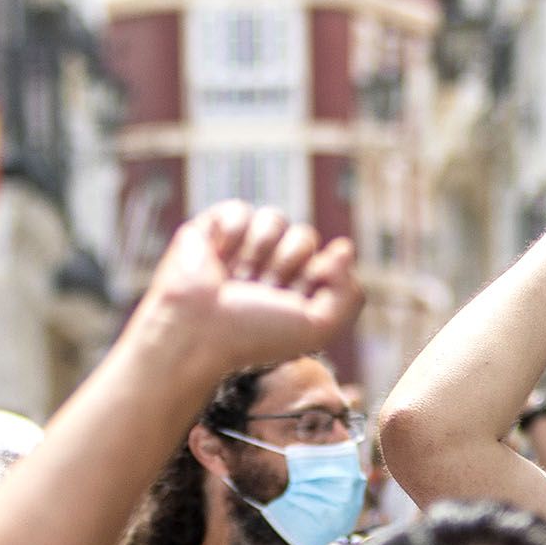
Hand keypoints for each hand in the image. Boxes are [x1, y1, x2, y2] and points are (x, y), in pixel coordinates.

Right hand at [134, 201, 360, 382]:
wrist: (196, 329)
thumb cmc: (253, 335)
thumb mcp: (318, 328)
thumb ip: (349, 296)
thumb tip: (345, 247)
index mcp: (297, 290)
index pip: (328, 259)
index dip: (315, 277)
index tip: (291, 301)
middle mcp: (271, 267)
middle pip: (304, 235)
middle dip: (286, 264)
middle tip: (262, 291)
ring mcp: (242, 247)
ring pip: (275, 218)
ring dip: (259, 251)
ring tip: (238, 278)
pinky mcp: (212, 230)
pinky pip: (240, 209)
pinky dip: (232, 233)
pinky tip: (218, 257)